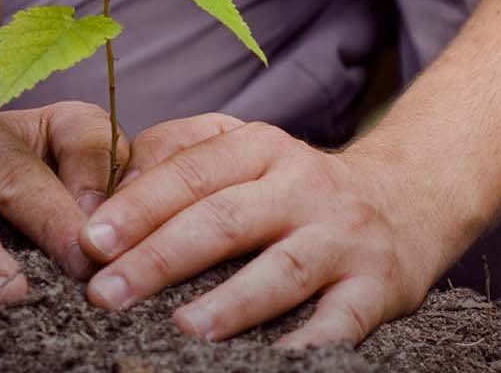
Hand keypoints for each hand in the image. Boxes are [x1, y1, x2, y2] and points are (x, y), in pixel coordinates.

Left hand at [77, 115, 454, 347]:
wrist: (409, 198)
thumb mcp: (247, 151)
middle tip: (107, 293)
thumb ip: (180, 157)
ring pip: (282, 269)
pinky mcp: (379, 286)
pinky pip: (341, 320)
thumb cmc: (296, 186)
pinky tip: (275, 361)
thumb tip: (106, 187)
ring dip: (231, 302)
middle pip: (225, 219)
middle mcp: (303, 186)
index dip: (138, 206)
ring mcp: (342, 237)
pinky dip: (309, 342)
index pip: (192, 173)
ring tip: (182, 328)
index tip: (91, 240)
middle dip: (161, 257)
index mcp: (261, 149)